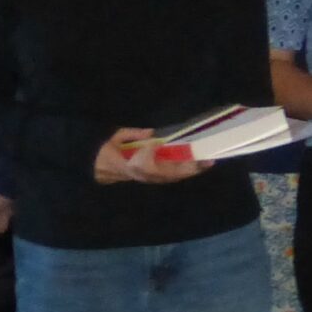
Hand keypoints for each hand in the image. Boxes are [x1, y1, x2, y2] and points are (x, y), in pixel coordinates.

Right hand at [92, 127, 207, 185]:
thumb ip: (131, 134)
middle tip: (203, 160)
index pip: (143, 165)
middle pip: (167, 174)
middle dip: (186, 167)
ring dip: (191, 170)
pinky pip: (173, 177)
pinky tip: (200, 165)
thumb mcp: (115, 138)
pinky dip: (187, 172)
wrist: (104, 168)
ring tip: (207, 162)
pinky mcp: (156, 179)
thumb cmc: (110, 151)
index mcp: (128, 165)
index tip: (154, 142)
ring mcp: (150, 178)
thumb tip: (151, 133)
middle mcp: (142, 175)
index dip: (150, 154)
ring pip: (173, 177)